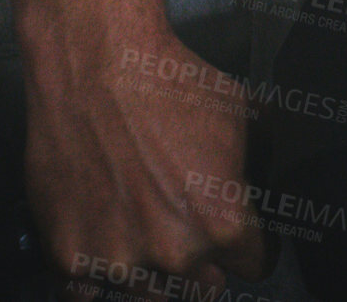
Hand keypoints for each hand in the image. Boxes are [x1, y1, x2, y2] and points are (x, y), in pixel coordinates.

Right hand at [20, 23, 273, 299]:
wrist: (96, 67)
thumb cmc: (170, 85)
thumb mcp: (245, 115)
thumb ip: (264, 160)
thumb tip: (276, 173)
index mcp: (222, 222)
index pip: (255, 265)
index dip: (252, 248)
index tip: (243, 239)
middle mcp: (173, 250)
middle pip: (204, 285)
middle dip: (204, 260)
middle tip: (189, 228)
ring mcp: (118, 258)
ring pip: (151, 293)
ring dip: (152, 270)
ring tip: (146, 229)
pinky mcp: (70, 255)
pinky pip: (88, 293)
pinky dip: (97, 277)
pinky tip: (107, 248)